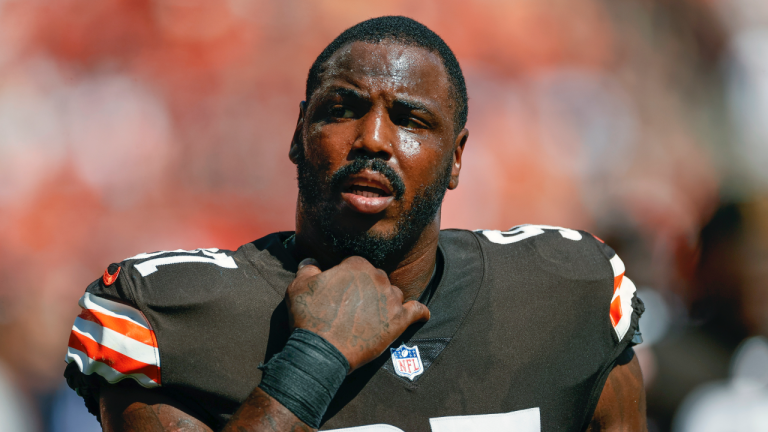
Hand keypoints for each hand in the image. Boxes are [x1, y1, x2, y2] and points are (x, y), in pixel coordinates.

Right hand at [285, 256, 429, 371]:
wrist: (322, 351)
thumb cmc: (309, 317)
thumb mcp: (298, 287)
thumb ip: (307, 268)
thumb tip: (310, 260)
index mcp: (357, 265)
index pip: (356, 265)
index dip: (347, 278)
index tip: (340, 291)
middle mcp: (378, 278)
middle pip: (377, 278)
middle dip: (368, 289)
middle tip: (354, 305)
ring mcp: (391, 299)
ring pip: (394, 293)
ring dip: (387, 301)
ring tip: (375, 315)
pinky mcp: (399, 321)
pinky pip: (417, 311)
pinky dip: (420, 312)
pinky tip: (421, 315)